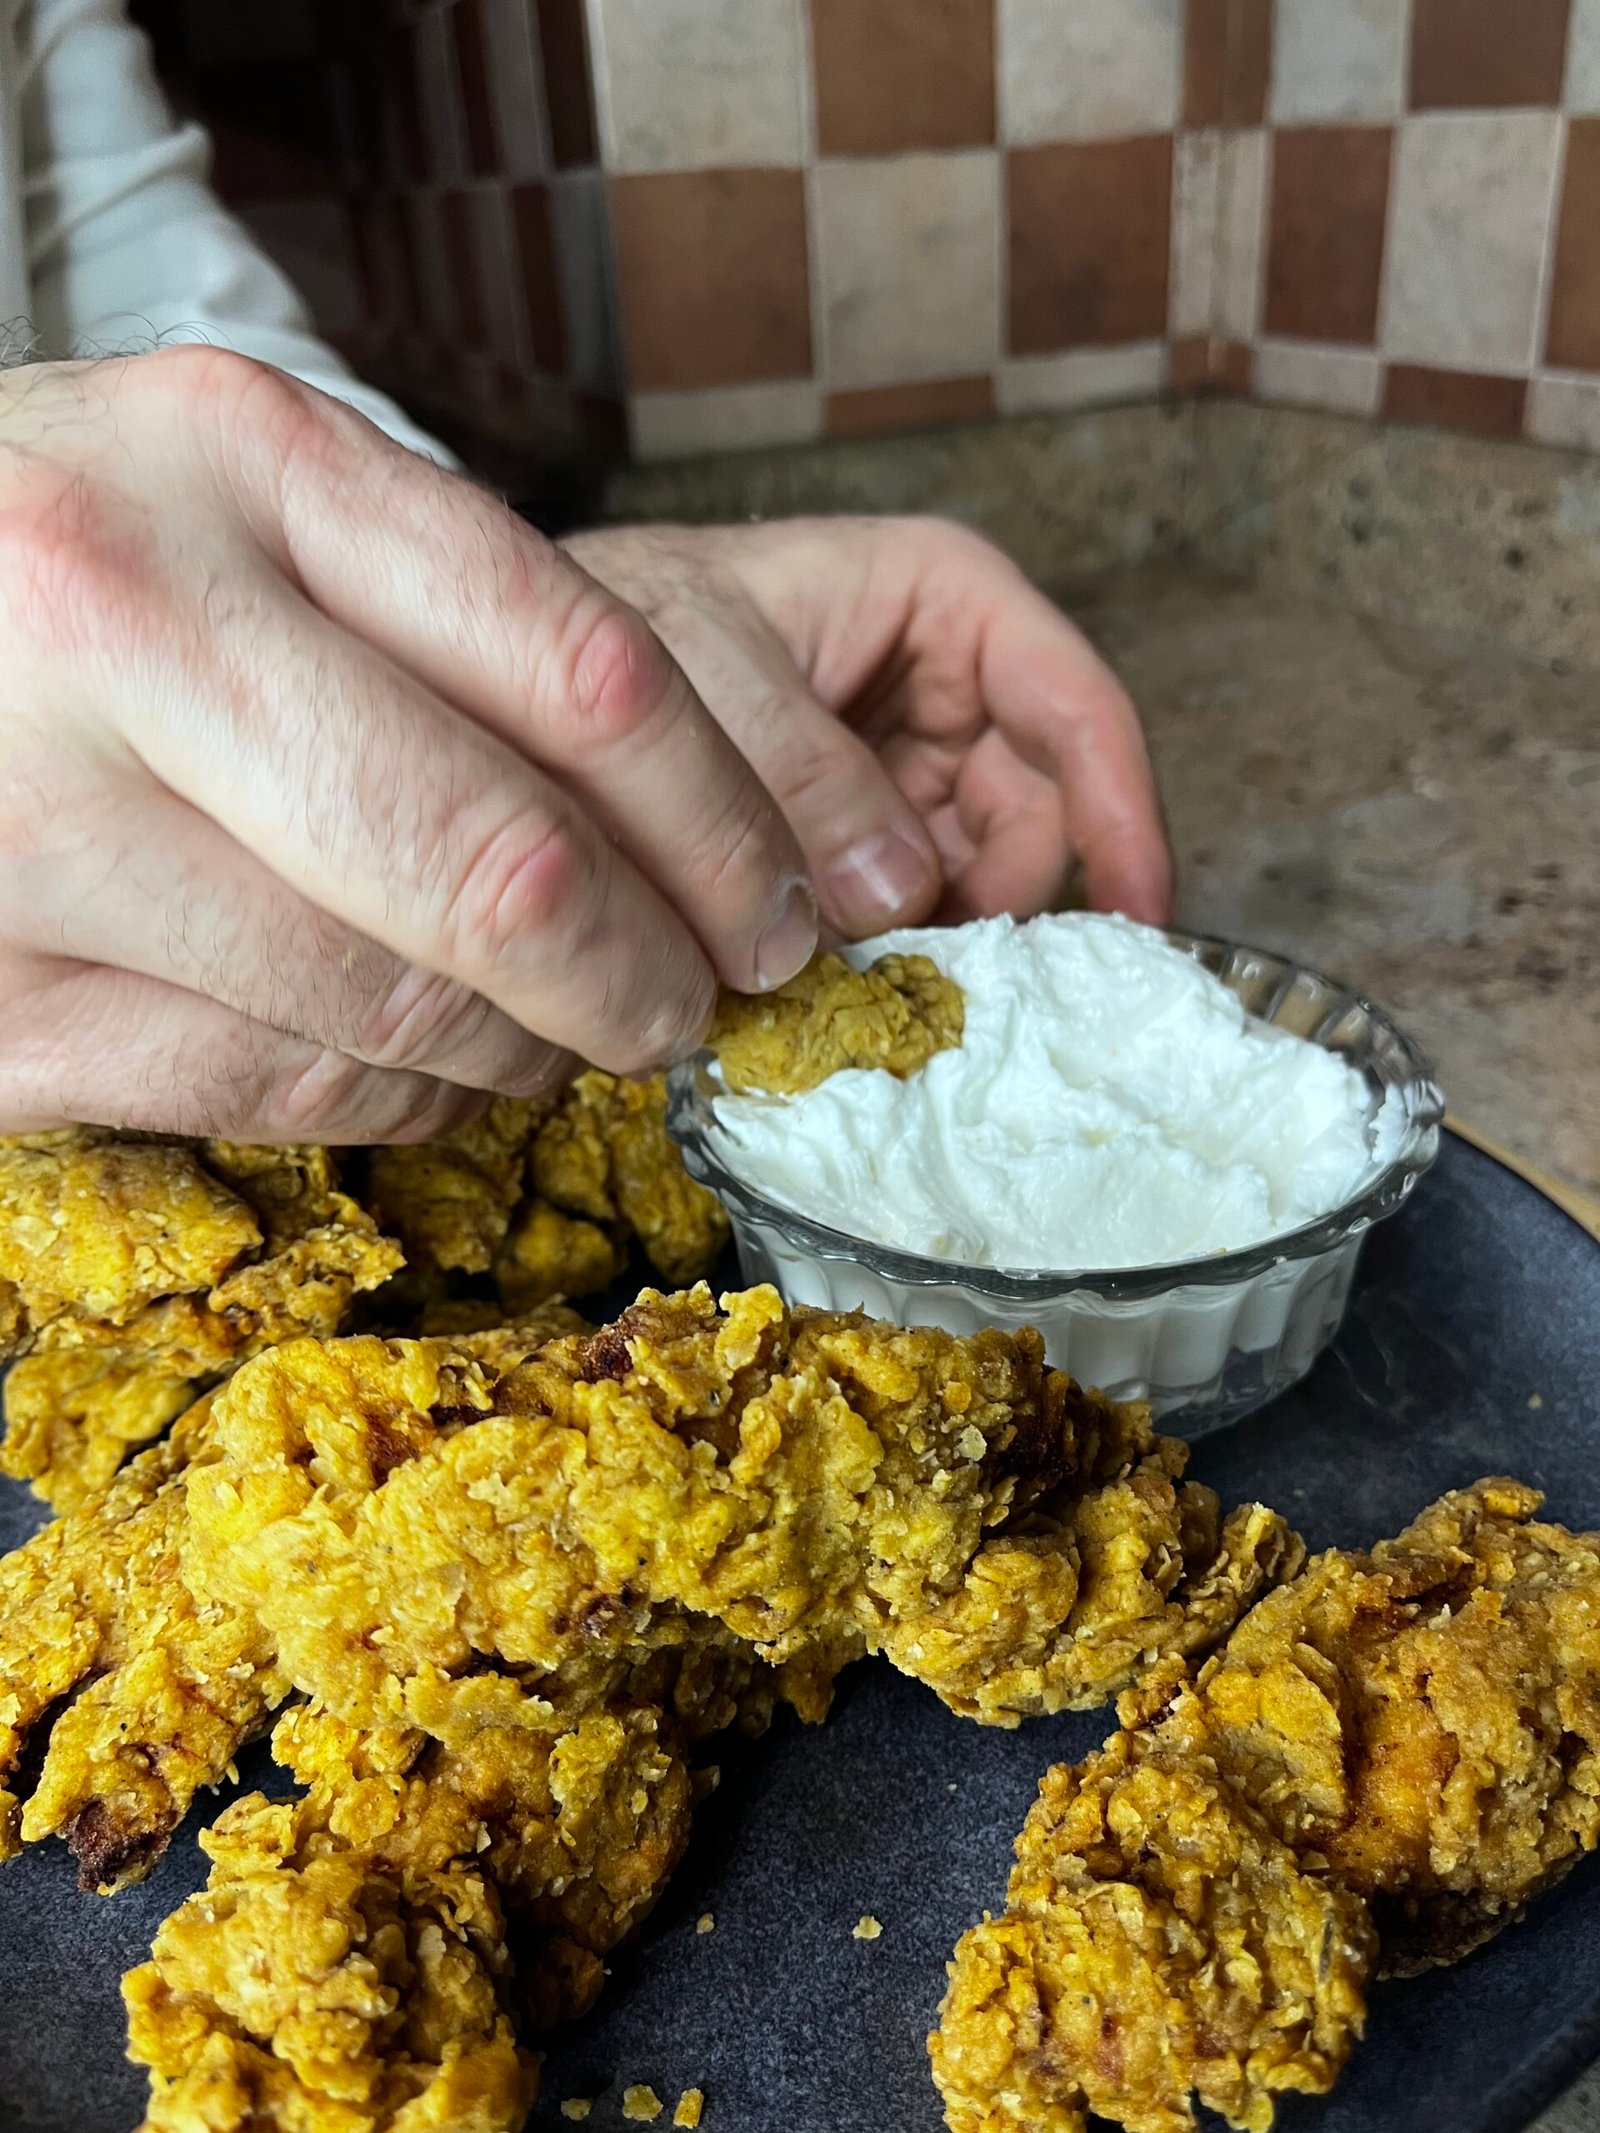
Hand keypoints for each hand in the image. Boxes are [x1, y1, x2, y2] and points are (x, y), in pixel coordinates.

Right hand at [0, 352, 816, 1139]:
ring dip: (533, 1051)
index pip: (585, 660)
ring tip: (561, 1035)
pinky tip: (433, 1075)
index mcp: (238, 456)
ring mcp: (29, 819)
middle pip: (508, 864)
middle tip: (697, 1002)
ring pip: (401, 1005)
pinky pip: (280, 1092)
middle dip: (655, 968)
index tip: (789, 900)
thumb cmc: (70, 573)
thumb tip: (706, 823)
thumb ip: (449, 616)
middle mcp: (123, 615)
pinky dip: (403, 1106)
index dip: (731, 818)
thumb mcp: (249, 505)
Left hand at [564, 517, 1171, 937]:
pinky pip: (906, 916)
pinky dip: (882, 959)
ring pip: (972, 880)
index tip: (1140, 917)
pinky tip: (833, 981)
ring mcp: (897, 776)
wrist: (510, 675)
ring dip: (936, 944)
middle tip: (941, 979)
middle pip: (1035, 812)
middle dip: (1002, 900)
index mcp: (943, 602)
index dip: (1122, 809)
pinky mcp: (852, 851)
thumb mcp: (700, 663)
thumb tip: (899, 893)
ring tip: (859, 979)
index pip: (1073, 703)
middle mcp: (941, 690)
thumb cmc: (606, 623)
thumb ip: (799, 772)